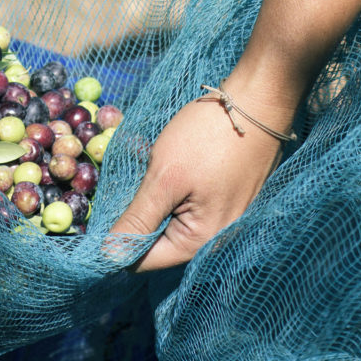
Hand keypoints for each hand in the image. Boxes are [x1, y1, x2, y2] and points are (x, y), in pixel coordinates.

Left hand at [109, 96, 286, 271]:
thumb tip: (108, 257)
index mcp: (199, 241)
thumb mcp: (164, 178)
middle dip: (136, 213)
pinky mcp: (225, 197)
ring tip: (148, 164)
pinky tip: (166, 161)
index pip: (142, 260)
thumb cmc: (210, 136)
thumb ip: (137, 219)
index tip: (102, 211)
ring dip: (152, 196)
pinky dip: (170, 186)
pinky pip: (186, 203)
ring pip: (169, 218)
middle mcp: (214, 238)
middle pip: (156, 241)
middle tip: (129, 178)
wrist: (259, 100)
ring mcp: (223, 217)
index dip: (117, 240)